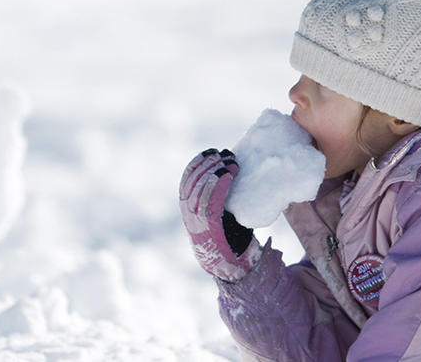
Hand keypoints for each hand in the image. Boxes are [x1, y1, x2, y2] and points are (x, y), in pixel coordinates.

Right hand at [179, 148, 260, 281]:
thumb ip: (220, 198)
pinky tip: (228, 175)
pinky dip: (218, 186)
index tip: (210, 151)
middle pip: (192, 183)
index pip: (186, 182)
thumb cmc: (232, 241)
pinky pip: (211, 203)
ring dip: (214, 171)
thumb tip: (231, 172)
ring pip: (199, 191)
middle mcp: (189, 218)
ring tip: (230, 161)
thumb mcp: (222, 215)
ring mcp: (197, 225)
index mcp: (189, 212)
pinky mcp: (210, 231)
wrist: (234, 270)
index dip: (196, 164)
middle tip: (225, 153)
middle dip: (208, 164)